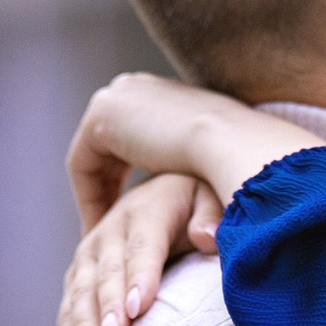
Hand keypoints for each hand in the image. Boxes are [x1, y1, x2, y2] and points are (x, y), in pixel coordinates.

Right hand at [58, 173, 221, 325]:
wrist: (162, 190)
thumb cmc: (195, 204)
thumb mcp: (211, 197)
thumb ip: (212, 216)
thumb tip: (207, 238)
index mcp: (146, 212)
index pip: (142, 247)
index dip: (139, 276)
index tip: (139, 309)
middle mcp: (111, 230)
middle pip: (106, 273)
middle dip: (107, 307)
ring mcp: (90, 252)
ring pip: (81, 291)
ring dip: (80, 325)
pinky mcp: (79, 272)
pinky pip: (69, 305)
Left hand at [63, 73, 318, 232]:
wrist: (236, 144)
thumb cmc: (242, 162)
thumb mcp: (220, 164)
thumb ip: (204, 171)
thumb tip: (208, 201)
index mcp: (164, 94)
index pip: (133, 138)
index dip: (130, 180)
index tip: (136, 217)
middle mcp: (137, 87)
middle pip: (109, 147)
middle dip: (110, 189)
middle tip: (116, 232)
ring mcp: (118, 96)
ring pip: (95, 158)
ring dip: (99, 197)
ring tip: (109, 238)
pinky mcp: (102, 115)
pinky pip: (83, 164)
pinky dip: (90, 198)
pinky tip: (104, 230)